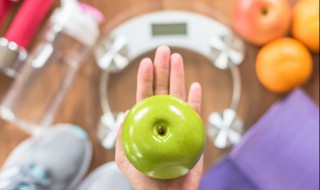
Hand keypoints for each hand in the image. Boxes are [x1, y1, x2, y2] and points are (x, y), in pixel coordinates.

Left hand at [115, 46, 202, 189]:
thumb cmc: (145, 180)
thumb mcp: (125, 159)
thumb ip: (122, 136)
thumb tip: (124, 112)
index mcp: (147, 123)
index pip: (145, 96)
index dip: (145, 79)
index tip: (145, 62)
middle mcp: (163, 119)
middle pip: (163, 89)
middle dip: (162, 69)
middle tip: (163, 50)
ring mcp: (178, 124)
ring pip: (179, 95)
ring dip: (178, 76)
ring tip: (177, 58)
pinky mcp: (193, 132)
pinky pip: (195, 113)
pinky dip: (195, 100)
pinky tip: (195, 85)